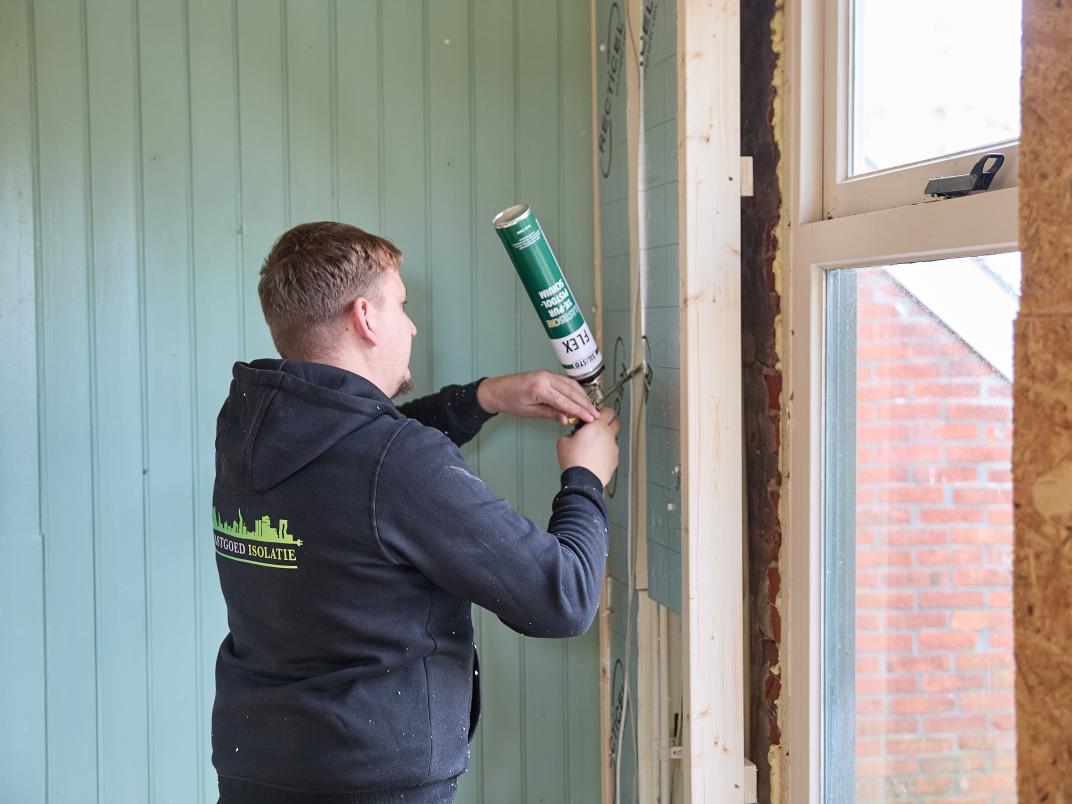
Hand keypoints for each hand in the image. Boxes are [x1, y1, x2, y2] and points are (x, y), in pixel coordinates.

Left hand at [477, 371, 598, 424]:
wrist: (497, 390)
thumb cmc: (509, 400)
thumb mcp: (529, 412)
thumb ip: (550, 414)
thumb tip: (566, 419)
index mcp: (539, 388)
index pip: (564, 401)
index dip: (579, 411)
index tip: (589, 418)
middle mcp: (545, 378)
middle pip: (571, 392)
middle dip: (585, 404)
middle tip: (595, 415)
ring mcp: (547, 374)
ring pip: (571, 385)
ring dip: (583, 397)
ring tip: (591, 409)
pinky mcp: (547, 375)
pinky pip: (566, 382)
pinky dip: (575, 390)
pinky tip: (581, 398)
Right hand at [556, 407, 619, 485]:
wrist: (582, 480)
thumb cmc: (574, 460)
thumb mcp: (563, 441)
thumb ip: (571, 433)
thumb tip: (573, 435)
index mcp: (597, 426)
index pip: (608, 411)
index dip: (602, 411)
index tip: (597, 413)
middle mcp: (608, 435)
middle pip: (616, 422)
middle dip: (608, 422)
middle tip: (599, 425)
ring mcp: (613, 448)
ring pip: (613, 438)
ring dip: (605, 439)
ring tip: (593, 446)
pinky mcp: (614, 460)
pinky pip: (612, 452)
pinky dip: (606, 452)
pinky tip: (595, 457)